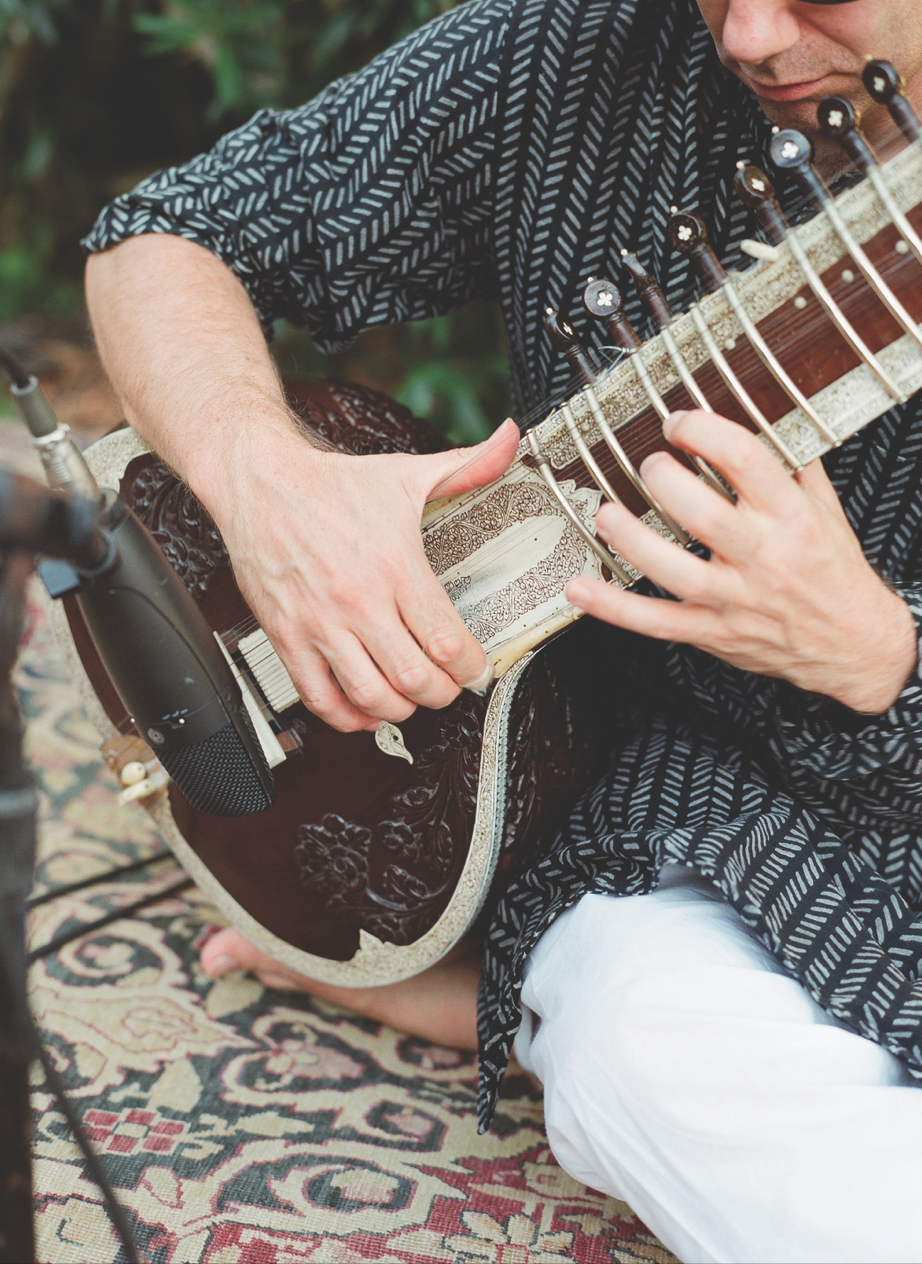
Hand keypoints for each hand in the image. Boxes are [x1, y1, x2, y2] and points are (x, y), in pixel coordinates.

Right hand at [209, 418, 519, 731]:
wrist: (259, 482)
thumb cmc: (329, 486)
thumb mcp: (405, 475)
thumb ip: (465, 467)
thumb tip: (509, 442)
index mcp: (394, 566)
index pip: (445, 640)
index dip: (470, 667)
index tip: (476, 668)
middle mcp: (358, 601)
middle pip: (413, 678)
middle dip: (442, 693)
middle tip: (449, 687)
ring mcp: (319, 623)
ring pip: (370, 695)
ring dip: (400, 709)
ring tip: (411, 698)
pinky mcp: (288, 637)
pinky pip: (319, 697)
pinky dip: (347, 716)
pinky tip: (364, 709)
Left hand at [566, 409, 916, 714]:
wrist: (855, 645)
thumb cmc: (834, 573)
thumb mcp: (826, 510)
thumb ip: (791, 464)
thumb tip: (758, 414)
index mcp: (792, 518)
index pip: (746, 460)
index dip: (704, 431)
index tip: (679, 422)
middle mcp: (764, 558)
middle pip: (705, 516)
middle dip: (665, 483)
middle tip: (648, 465)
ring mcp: (736, 600)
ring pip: (677, 572)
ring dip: (632, 541)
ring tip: (604, 514)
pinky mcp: (713, 631)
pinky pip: (657, 622)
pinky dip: (615, 608)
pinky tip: (580, 589)